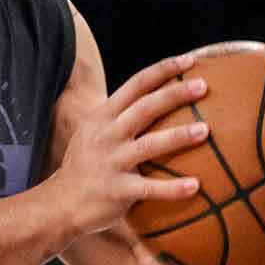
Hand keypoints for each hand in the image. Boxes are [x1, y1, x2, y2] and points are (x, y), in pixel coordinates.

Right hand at [50, 51, 209, 235]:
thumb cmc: (85, 166)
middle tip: (203, 86)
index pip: (135, 85)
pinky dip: (173, 188)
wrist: (59, 204)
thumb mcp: (93, 132)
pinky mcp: (117, 190)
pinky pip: (149, 188)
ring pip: (149, 145)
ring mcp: (111, 162)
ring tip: (205, 130)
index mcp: (103, 117)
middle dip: (175, 94)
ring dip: (178, 136)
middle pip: (145, 108)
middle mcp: (107, 135)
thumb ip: (118, 116)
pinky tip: (195, 186)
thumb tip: (154, 100)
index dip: (163, 70)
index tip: (189, 60)